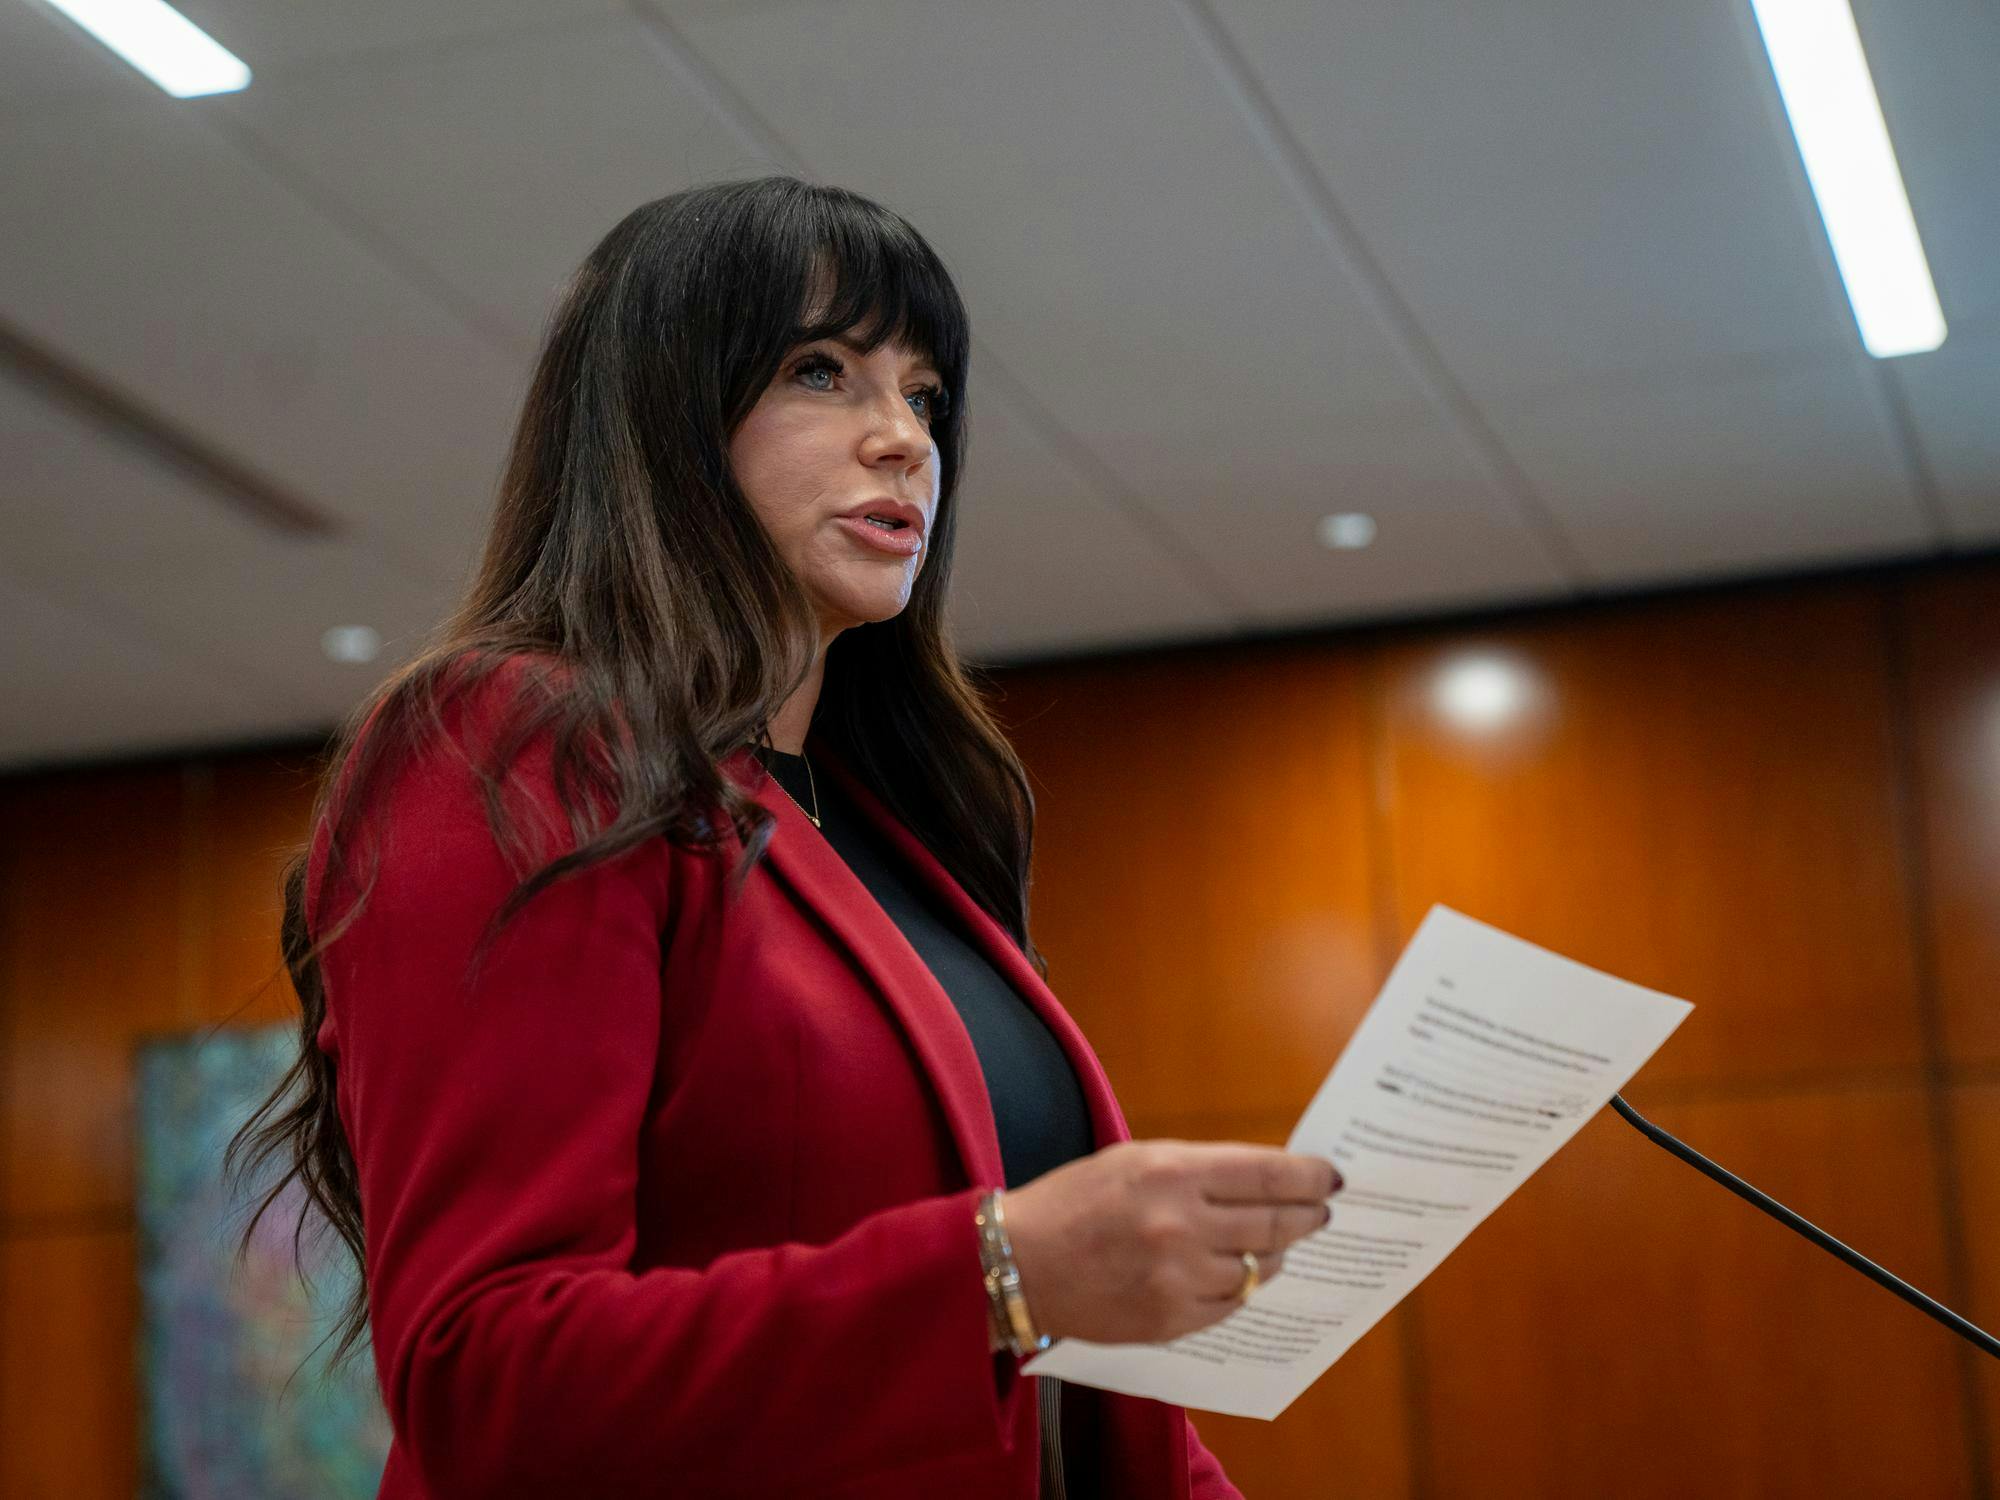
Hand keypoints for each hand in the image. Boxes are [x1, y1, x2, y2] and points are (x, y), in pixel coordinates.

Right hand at [999, 1139, 1342, 1345]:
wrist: (1018, 1263)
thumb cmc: (1074, 1202)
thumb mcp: (1134, 1161)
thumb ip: (1199, 1169)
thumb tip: (1263, 1178)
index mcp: (1172, 1171)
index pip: (1268, 1173)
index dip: (1309, 1176)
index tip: (1332, 1177)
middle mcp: (1181, 1224)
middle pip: (1275, 1223)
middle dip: (1307, 1216)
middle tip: (1320, 1213)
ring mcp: (1178, 1277)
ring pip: (1257, 1269)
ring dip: (1274, 1255)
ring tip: (1276, 1245)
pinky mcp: (1170, 1320)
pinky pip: (1229, 1304)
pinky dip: (1238, 1287)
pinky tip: (1235, 1275)